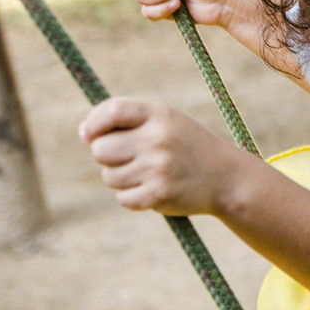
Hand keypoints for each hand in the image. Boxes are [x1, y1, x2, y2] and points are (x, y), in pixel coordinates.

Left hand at [79, 98, 242, 215]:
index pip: (112, 111)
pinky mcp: (158, 195)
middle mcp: (158, 139)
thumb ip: (128, 120)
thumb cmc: (186, 145)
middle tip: (130, 157)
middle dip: (108, 155)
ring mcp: (158, 168)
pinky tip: (153, 189)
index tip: (88, 134)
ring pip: (109, 176)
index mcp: (160, 114)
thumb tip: (84, 132)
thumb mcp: (166, 121)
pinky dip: (132, 197)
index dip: (93, 123)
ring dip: (121, 178)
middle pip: (100, 149)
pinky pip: (123, 198)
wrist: (226, 177)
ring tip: (148, 173)